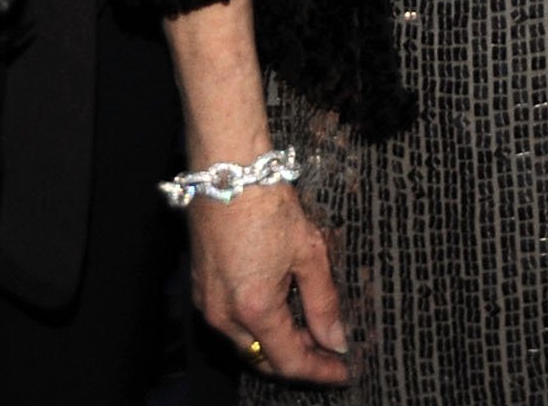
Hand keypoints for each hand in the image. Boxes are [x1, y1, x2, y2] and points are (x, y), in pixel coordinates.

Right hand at [187, 183, 349, 384]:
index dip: (320, 371)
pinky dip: (259, 327)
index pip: (289, 360)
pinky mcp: (202, 290)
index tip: (345, 372)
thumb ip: (323, 302)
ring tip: (314, 332)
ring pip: (247, 344)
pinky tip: (285, 311)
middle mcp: (224, 315)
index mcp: (254, 309)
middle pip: (264, 359)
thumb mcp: (309, 254)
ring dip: (279, 345)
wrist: (229, 174)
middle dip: (300, 360)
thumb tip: (337, 339)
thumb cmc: (269, 207)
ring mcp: (208, 304)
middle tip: (333, 353)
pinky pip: (233, 324)